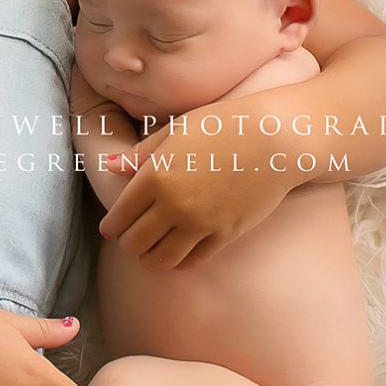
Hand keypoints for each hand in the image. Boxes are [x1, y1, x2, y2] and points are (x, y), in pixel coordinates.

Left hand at [97, 112, 294, 269]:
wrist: (275, 138)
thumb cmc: (224, 125)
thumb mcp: (176, 130)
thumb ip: (141, 154)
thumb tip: (110, 165)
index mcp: (156, 176)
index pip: (120, 216)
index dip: (111, 226)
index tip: (111, 228)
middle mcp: (174, 204)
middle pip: (134, 243)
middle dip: (128, 243)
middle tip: (131, 237)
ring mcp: (200, 223)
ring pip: (160, 260)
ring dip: (150, 257)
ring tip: (152, 248)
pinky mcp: (224, 235)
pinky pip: (191, 261)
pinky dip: (179, 260)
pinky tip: (178, 249)